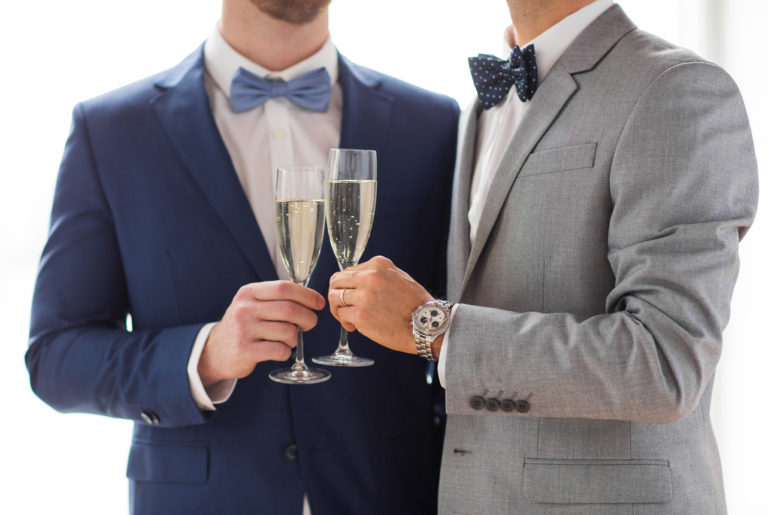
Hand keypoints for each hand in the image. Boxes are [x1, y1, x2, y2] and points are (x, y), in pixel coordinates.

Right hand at [199, 281, 324, 385]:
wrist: (214, 350)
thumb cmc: (243, 325)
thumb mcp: (252, 304)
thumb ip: (276, 298)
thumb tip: (312, 298)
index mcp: (249, 293)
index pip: (284, 287)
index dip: (307, 295)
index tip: (318, 303)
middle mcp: (244, 309)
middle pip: (290, 310)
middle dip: (308, 318)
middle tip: (310, 324)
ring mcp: (243, 330)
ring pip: (288, 332)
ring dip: (296, 338)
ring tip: (288, 340)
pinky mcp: (245, 351)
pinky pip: (280, 351)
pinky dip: (286, 352)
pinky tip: (279, 351)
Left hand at [328, 256, 432, 354]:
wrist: (427, 325)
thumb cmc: (416, 305)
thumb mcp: (399, 277)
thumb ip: (378, 275)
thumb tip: (358, 281)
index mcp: (378, 265)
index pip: (348, 271)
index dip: (347, 285)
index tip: (352, 295)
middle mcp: (369, 277)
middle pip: (336, 281)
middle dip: (337, 295)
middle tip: (342, 307)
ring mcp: (363, 296)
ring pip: (334, 298)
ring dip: (338, 309)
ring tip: (348, 318)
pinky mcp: (360, 315)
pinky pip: (342, 314)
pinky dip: (345, 321)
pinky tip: (355, 326)